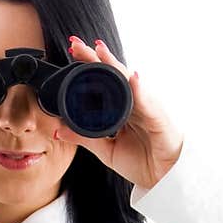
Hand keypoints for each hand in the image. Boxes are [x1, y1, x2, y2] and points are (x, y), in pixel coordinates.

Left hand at [54, 37, 183, 191]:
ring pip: (127, 81)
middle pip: (112, 74)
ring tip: (99, 50)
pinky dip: (138, 89)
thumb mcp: (106, 150)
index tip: (71, 51)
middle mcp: (133, 101)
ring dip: (113, 65)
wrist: (162, 179)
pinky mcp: (157, 117)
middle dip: (95, 57)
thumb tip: (59, 131)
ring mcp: (146, 106)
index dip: (87, 66)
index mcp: (121, 107)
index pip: (103, 81)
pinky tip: (131, 77)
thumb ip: (85, 138)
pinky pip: (146, 101)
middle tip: (75, 43)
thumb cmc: (141, 161)